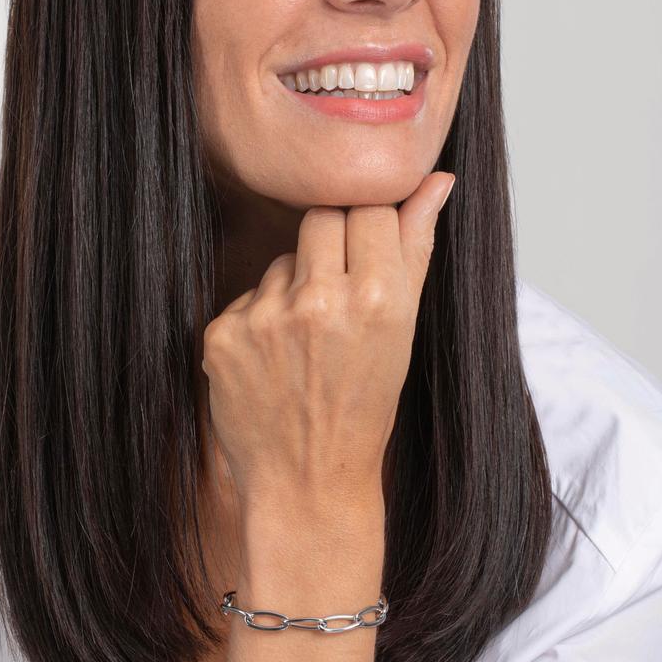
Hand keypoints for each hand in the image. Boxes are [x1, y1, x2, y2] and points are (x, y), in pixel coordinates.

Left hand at [200, 171, 455, 513]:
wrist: (307, 482)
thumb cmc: (366, 405)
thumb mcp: (404, 331)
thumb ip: (416, 247)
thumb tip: (439, 180)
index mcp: (378, 298)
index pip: (369, 207)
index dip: (369, 231)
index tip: (369, 258)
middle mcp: (320, 302)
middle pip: (321, 216)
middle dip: (332, 245)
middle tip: (339, 297)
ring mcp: (265, 319)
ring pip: (282, 259)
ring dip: (295, 286)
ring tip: (308, 342)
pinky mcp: (223, 335)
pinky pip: (247, 297)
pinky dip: (260, 320)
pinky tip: (274, 360)